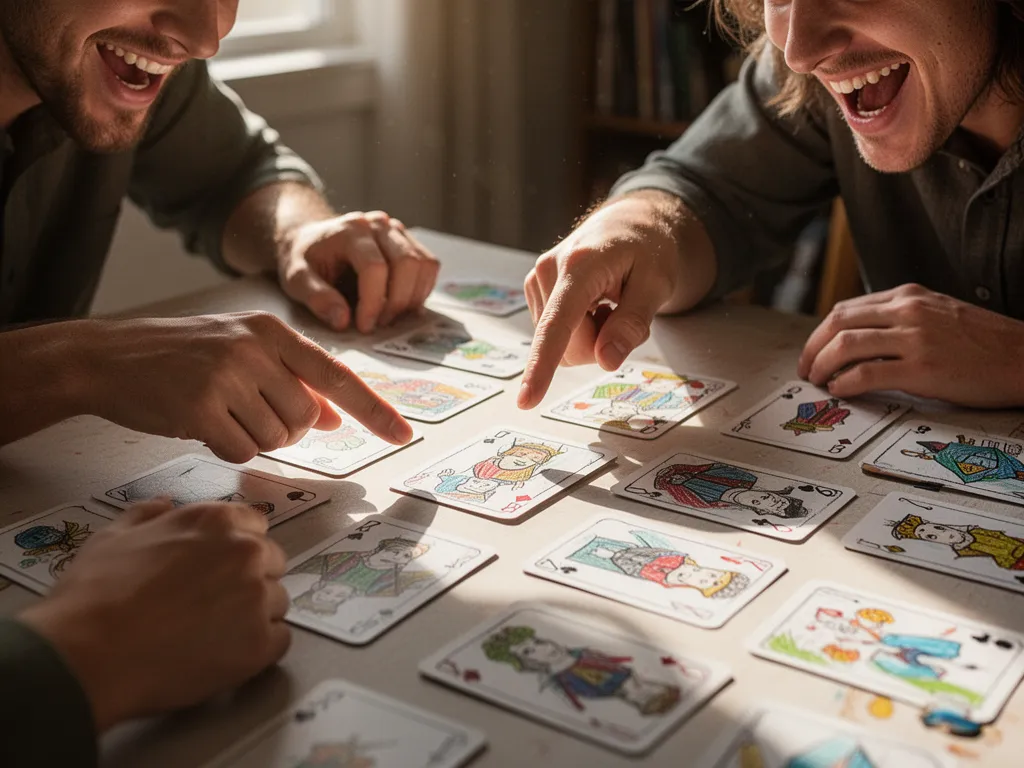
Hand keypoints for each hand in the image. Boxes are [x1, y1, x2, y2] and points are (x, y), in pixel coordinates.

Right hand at [19, 500, 290, 731]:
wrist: (88, 653)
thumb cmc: (96, 595)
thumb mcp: (115, 536)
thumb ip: (150, 514)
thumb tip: (166, 504)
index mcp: (218, 521)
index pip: (255, 527)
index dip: (236, 549)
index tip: (217, 568)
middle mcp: (247, 553)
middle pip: (272, 563)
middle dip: (250, 580)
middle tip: (212, 603)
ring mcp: (257, 598)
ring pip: (276, 602)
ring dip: (255, 615)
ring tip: (212, 633)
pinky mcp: (261, 644)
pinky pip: (279, 640)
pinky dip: (258, 648)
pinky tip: (224, 654)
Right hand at [78, 311, 412, 462]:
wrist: (108, 357)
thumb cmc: (179, 357)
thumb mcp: (240, 351)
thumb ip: (290, 378)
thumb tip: (332, 417)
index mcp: (271, 330)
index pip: (337, 374)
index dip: (373, 409)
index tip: (403, 433)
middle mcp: (254, 348)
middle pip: (306, 418)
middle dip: (285, 428)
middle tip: (246, 412)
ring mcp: (225, 376)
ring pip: (276, 437)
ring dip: (252, 437)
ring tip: (219, 411)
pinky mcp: (199, 407)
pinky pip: (241, 451)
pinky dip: (227, 448)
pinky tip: (201, 423)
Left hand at [278, 211, 439, 332]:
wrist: (311, 238)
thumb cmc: (304, 259)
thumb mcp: (296, 279)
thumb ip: (317, 298)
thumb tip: (343, 321)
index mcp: (350, 230)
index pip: (375, 268)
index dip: (374, 303)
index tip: (364, 326)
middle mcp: (379, 224)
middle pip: (408, 264)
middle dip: (397, 302)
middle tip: (379, 323)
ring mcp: (397, 230)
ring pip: (424, 264)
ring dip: (413, 297)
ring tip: (389, 315)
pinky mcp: (408, 241)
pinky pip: (429, 266)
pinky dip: (421, 290)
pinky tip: (400, 304)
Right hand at [518, 192, 714, 408]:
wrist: (631, 223)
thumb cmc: (649, 249)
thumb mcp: (657, 284)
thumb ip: (632, 323)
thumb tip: (605, 361)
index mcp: (580, 265)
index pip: (557, 325)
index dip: (541, 366)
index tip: (526, 399)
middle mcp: (548, 270)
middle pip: (565, 345)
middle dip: (597, 345)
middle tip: (621, 313)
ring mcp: (537, 279)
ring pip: (559, 345)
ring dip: (589, 336)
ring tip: (608, 304)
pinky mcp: (535, 289)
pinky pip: (555, 335)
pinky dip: (579, 330)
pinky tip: (594, 304)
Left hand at [798, 283, 1023, 406]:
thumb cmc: (984, 342)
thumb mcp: (937, 313)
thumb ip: (900, 319)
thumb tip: (859, 339)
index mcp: (908, 295)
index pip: (846, 309)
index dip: (820, 333)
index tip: (812, 351)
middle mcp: (908, 311)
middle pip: (837, 324)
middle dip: (812, 349)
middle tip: (806, 369)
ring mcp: (915, 339)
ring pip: (845, 346)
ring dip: (821, 366)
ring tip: (818, 381)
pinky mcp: (922, 369)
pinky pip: (866, 374)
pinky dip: (844, 383)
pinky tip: (840, 390)